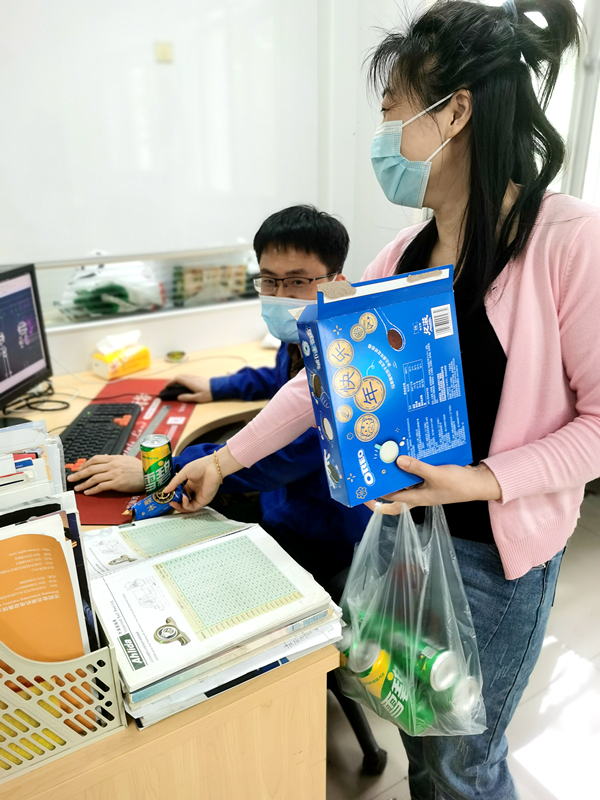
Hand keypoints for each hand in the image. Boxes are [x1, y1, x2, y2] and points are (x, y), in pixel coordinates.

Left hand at [67, 455, 144, 494]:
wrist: (149, 475)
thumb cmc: (140, 468)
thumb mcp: (127, 460)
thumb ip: (115, 460)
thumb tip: (106, 459)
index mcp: (114, 458)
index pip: (95, 459)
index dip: (85, 465)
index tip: (79, 469)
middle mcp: (112, 465)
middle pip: (91, 468)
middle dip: (79, 474)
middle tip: (71, 478)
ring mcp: (114, 474)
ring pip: (94, 478)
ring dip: (83, 483)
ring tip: (77, 488)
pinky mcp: (117, 483)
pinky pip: (101, 486)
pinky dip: (93, 490)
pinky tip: (88, 492)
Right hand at [163, 446, 243, 513]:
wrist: (212, 467)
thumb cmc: (200, 466)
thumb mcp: (183, 473)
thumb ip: (174, 483)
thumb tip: (164, 491)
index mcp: (190, 485)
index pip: (180, 494)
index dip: (173, 496)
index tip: (167, 496)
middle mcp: (194, 492)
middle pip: (183, 502)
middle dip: (175, 503)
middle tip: (169, 501)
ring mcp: (198, 497)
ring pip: (187, 507)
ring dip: (179, 506)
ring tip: (174, 502)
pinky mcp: (203, 501)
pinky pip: (192, 507)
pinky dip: (186, 505)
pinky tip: (183, 498)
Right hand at [170, 374, 212, 402]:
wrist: (218, 388)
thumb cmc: (208, 393)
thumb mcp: (198, 398)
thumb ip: (188, 397)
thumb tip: (179, 397)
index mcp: (190, 382)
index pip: (177, 379)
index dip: (170, 382)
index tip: (167, 386)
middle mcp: (192, 378)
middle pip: (180, 376)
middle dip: (173, 380)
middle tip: (169, 386)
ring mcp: (195, 377)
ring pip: (184, 376)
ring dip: (178, 379)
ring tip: (175, 385)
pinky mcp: (198, 378)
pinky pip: (187, 376)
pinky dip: (183, 379)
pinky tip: (184, 384)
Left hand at [365, 456, 501, 514]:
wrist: (478, 483)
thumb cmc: (458, 484)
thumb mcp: (436, 474)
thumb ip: (417, 468)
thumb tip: (397, 461)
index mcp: (416, 498)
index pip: (390, 502)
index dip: (375, 501)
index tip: (362, 494)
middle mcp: (417, 494)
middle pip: (393, 495)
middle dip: (381, 486)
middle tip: (369, 472)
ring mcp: (424, 487)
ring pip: (403, 482)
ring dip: (394, 473)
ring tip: (383, 459)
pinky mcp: (431, 478)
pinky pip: (415, 473)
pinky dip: (409, 465)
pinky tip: (404, 453)